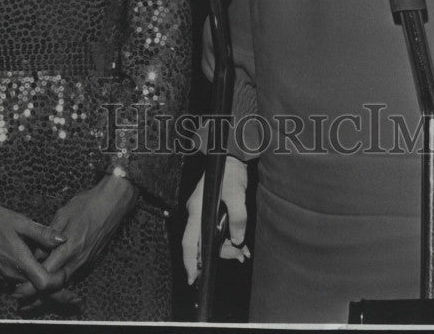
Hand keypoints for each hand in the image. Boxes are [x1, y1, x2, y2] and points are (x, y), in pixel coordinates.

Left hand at [12, 171, 136, 309]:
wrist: (113, 203)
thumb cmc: (87, 204)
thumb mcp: (63, 214)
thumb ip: (48, 236)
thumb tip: (37, 252)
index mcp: (69, 248)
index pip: (47, 274)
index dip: (32, 282)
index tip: (18, 286)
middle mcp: (78, 260)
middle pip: (55, 285)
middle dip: (38, 293)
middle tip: (21, 298)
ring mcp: (86, 262)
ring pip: (64, 283)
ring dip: (49, 290)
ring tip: (33, 295)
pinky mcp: (91, 260)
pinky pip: (73, 276)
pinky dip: (61, 282)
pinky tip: (52, 281)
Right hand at [182, 156, 249, 285]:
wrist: (231, 156)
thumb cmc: (230, 172)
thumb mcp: (237, 195)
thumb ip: (238, 219)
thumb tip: (238, 241)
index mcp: (197, 210)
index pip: (190, 241)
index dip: (190, 261)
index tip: (193, 278)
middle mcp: (196, 213)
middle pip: (203, 242)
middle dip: (221, 253)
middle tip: (240, 256)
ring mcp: (202, 211)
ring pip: (211, 238)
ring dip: (227, 247)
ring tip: (243, 252)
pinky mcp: (210, 210)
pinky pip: (215, 230)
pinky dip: (227, 238)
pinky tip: (239, 245)